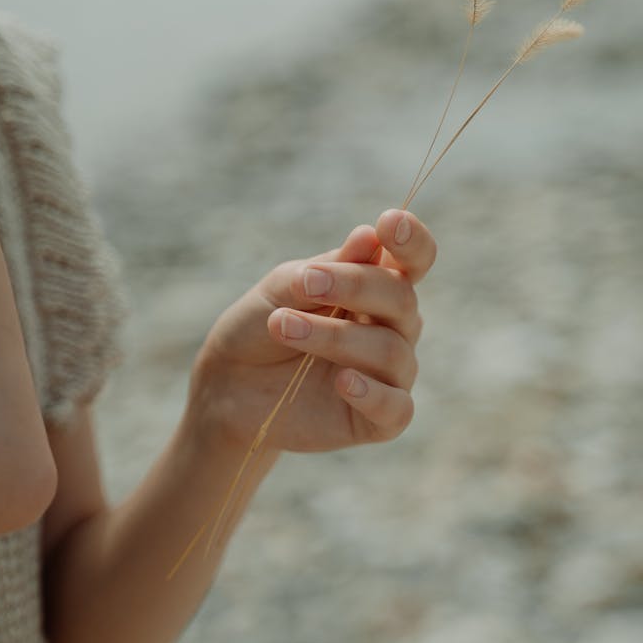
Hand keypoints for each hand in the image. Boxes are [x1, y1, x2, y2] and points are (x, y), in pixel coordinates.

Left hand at [191, 210, 435, 455]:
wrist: (228, 384)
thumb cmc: (260, 326)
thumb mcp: (282, 288)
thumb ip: (326, 269)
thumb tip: (368, 237)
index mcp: (377, 286)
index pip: (414, 260)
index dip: (412, 240)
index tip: (387, 222)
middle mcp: (392, 327)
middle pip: (402, 299)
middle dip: (356, 286)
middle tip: (305, 284)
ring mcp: (389, 374)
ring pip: (391, 351)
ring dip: (336, 336)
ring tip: (283, 326)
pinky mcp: (377, 420)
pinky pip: (397, 408)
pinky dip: (373, 394)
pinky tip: (343, 381)